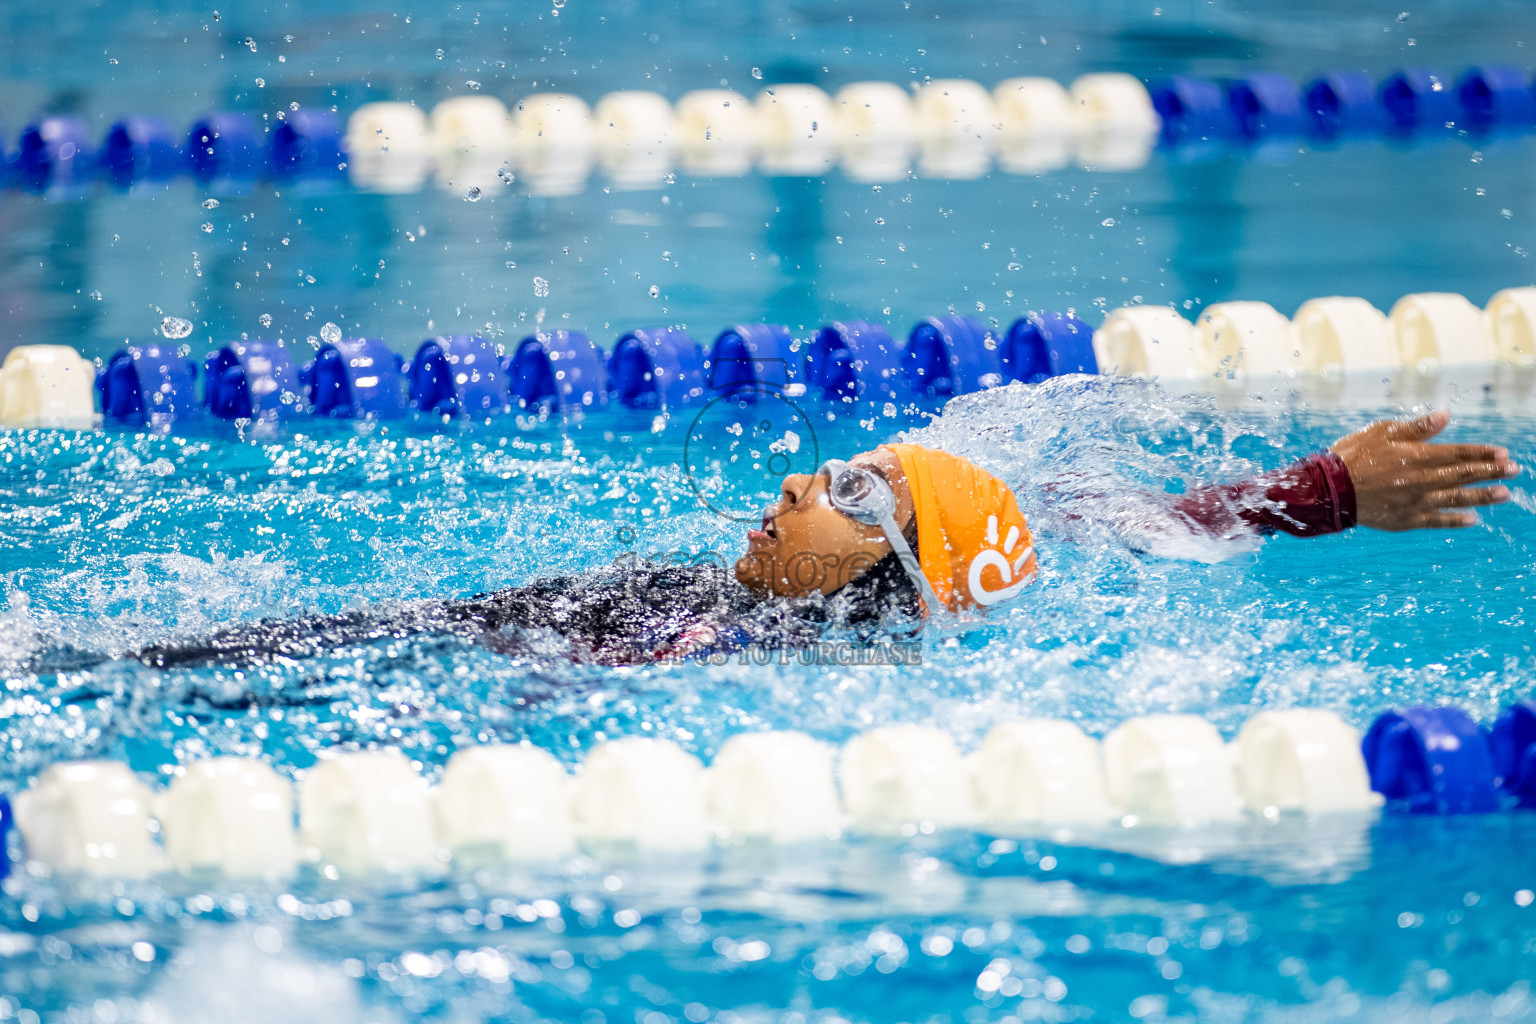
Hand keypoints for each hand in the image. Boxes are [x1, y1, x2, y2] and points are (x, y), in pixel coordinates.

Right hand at [1331, 410, 1519, 530]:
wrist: (1329, 489)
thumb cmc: (1353, 455)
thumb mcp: (1381, 432)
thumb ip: (1416, 427)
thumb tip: (1445, 416)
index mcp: (1418, 456)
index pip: (1459, 454)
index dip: (1482, 453)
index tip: (1503, 453)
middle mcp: (1422, 479)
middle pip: (1463, 475)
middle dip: (1491, 472)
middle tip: (1514, 470)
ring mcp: (1416, 501)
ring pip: (1456, 498)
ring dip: (1483, 496)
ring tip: (1504, 494)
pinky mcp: (1405, 519)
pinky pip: (1436, 520)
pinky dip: (1455, 520)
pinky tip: (1472, 519)